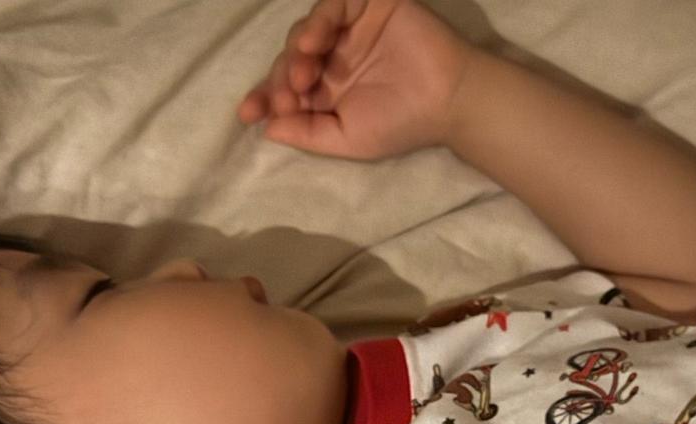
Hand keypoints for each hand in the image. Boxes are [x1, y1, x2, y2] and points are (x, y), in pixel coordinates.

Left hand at [237, 0, 474, 159]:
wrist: (447, 98)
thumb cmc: (401, 124)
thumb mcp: (347, 139)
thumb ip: (307, 134)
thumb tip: (267, 129)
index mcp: (327, 92)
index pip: (286, 90)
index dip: (264, 98)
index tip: (248, 113)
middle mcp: (334, 59)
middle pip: (291, 59)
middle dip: (281, 79)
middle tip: (286, 97)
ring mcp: (349, 30)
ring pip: (306, 31)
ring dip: (296, 52)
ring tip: (301, 76)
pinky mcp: (367, 4)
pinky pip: (332, 5)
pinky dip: (318, 21)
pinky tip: (313, 43)